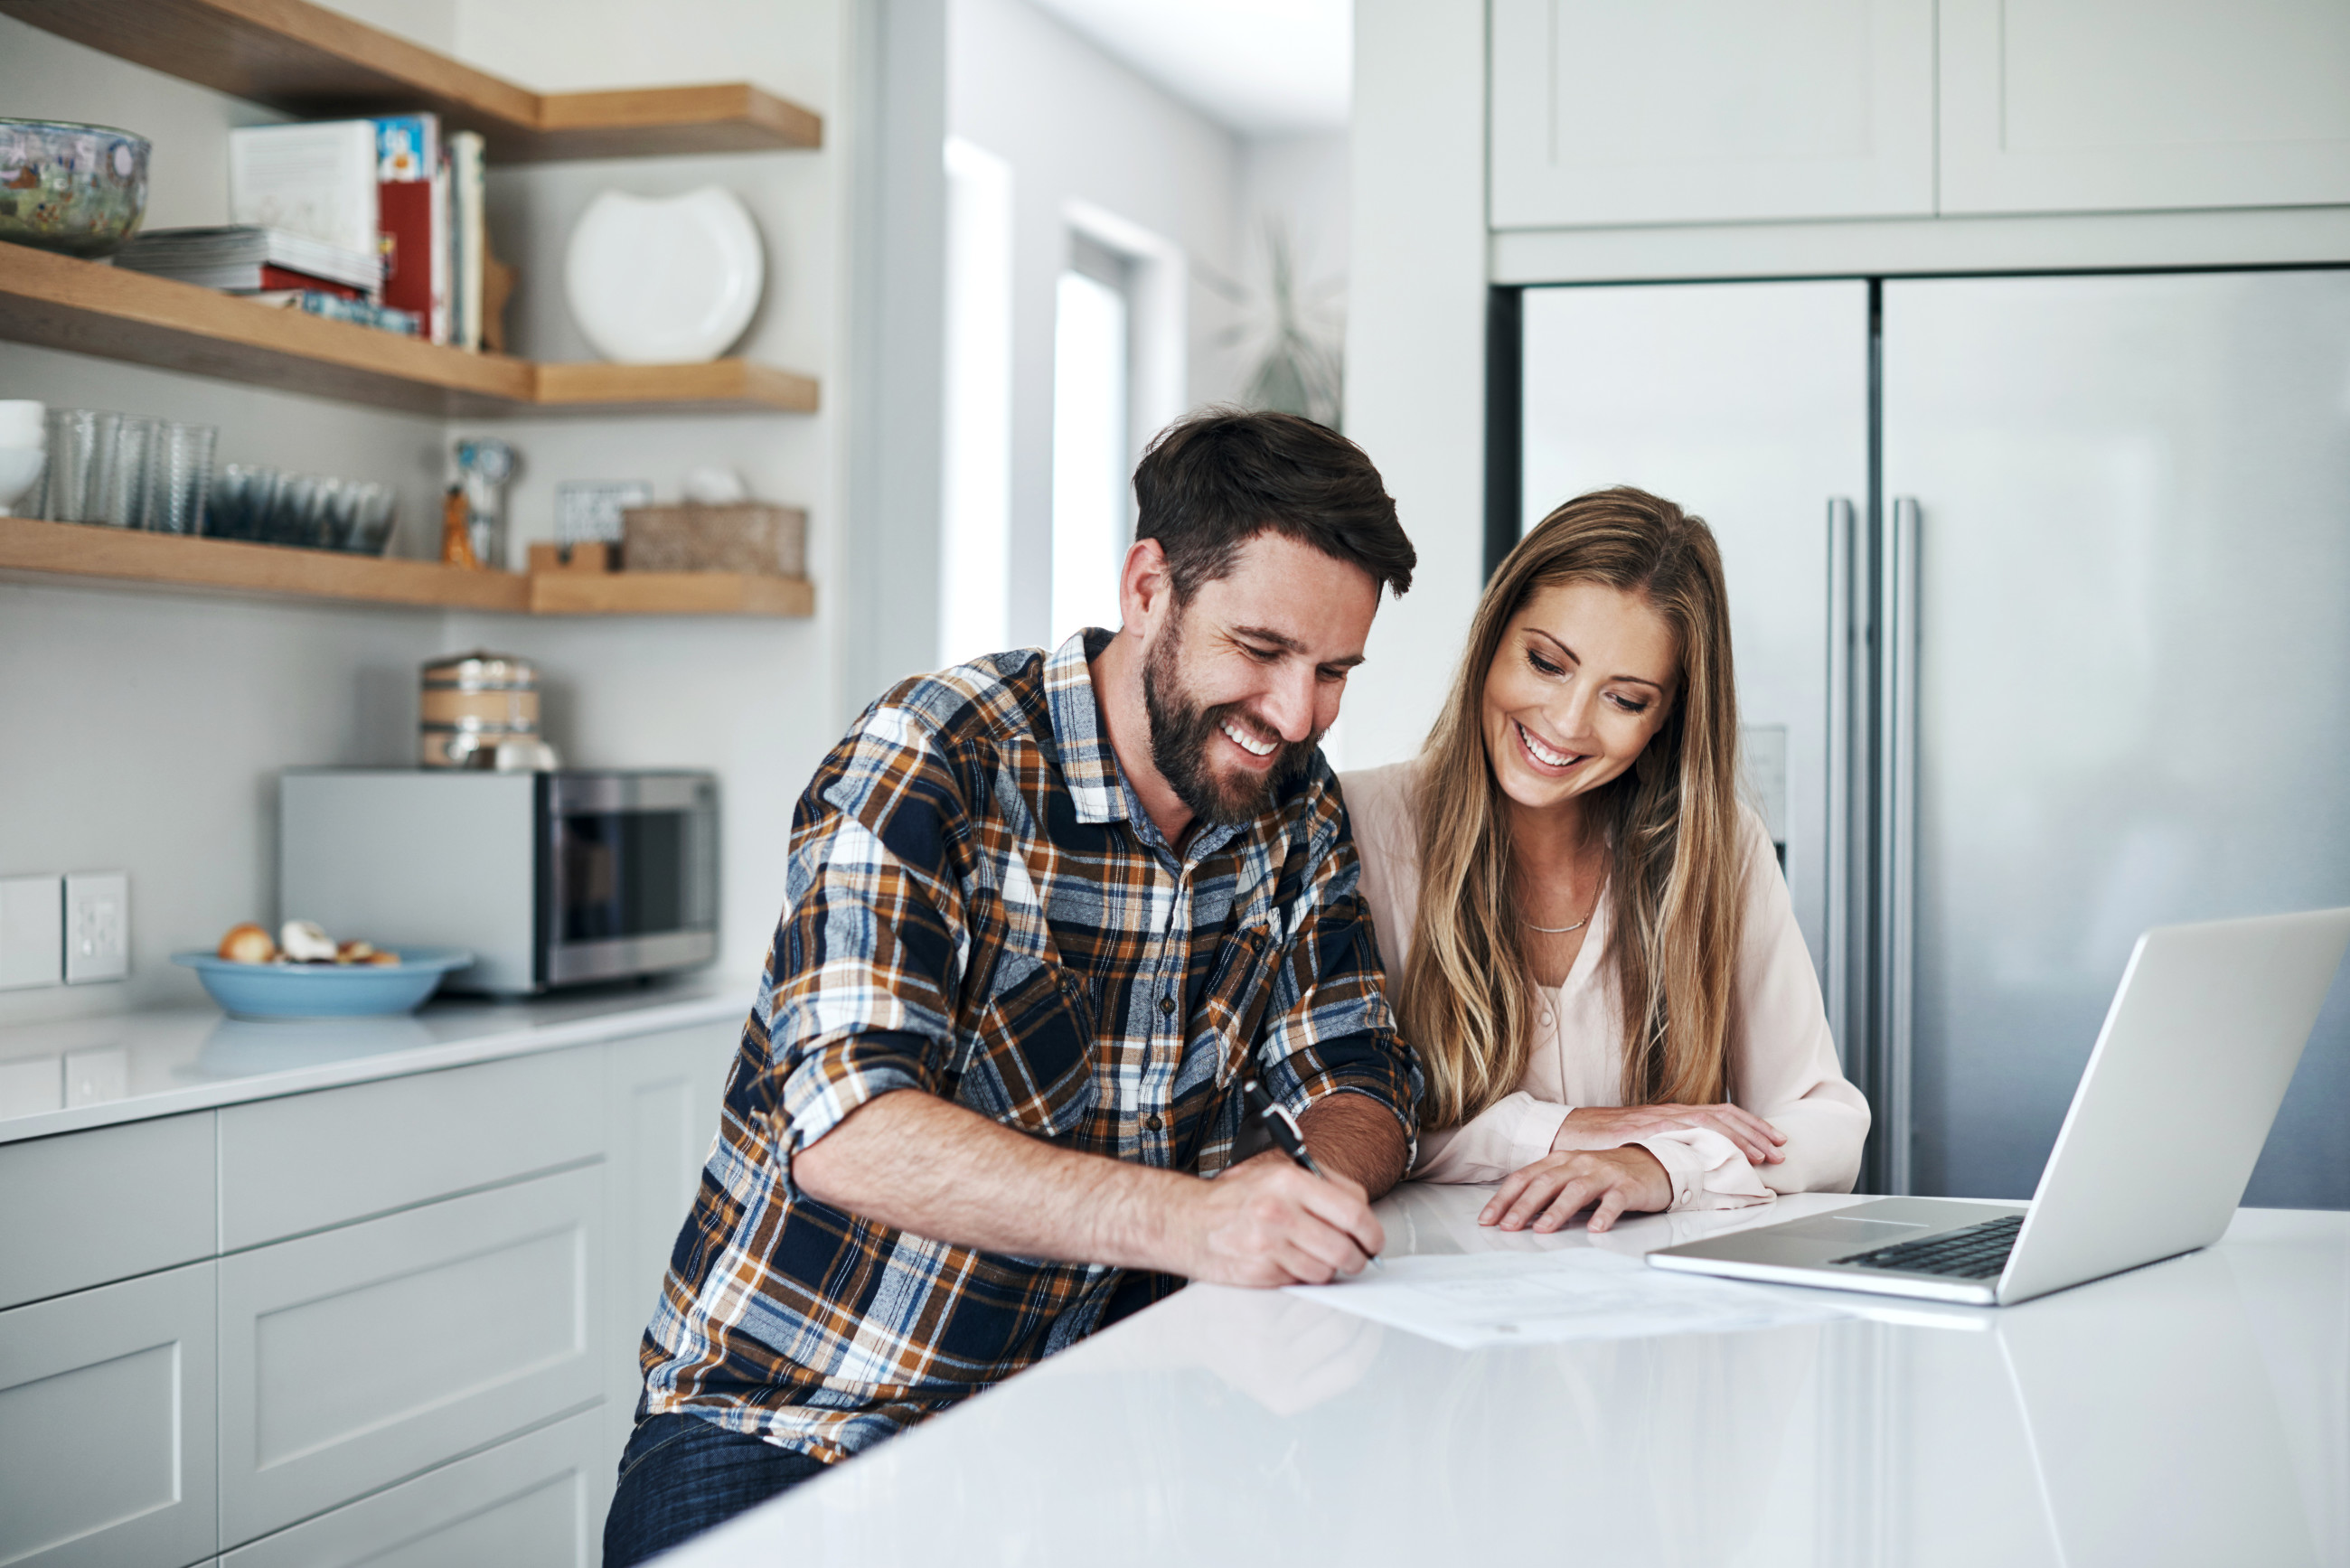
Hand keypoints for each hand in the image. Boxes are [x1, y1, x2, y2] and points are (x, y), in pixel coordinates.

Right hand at [1173, 1152, 1384, 1286]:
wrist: (1185, 1220)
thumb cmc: (1234, 1197)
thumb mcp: (1276, 1172)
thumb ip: (1322, 1185)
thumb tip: (1362, 1209)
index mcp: (1290, 1181)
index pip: (1354, 1212)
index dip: (1372, 1233)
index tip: (1373, 1241)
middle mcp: (1279, 1211)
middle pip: (1344, 1248)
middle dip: (1357, 1258)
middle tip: (1355, 1257)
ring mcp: (1268, 1245)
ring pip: (1326, 1271)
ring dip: (1328, 1269)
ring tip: (1314, 1256)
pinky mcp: (1259, 1273)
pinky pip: (1300, 1282)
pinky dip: (1301, 1277)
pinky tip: (1288, 1263)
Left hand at [1479, 1147, 1670, 1233]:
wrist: (1653, 1163)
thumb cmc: (1607, 1172)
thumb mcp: (1572, 1175)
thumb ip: (1547, 1190)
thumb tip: (1514, 1214)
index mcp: (1561, 1160)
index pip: (1525, 1177)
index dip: (1504, 1198)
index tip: (1488, 1219)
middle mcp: (1579, 1163)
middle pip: (1546, 1182)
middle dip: (1523, 1205)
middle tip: (1508, 1226)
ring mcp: (1604, 1173)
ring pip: (1576, 1190)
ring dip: (1557, 1210)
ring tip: (1543, 1229)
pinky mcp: (1627, 1186)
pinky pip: (1614, 1201)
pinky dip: (1604, 1214)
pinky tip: (1595, 1229)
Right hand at [1553, 1103, 1785, 1165]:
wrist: (1566, 1132)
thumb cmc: (1602, 1140)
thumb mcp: (1643, 1140)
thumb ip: (1668, 1145)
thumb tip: (1697, 1161)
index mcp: (1672, 1115)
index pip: (1721, 1113)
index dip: (1751, 1125)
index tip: (1775, 1139)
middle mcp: (1669, 1114)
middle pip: (1722, 1117)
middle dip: (1755, 1133)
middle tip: (1780, 1150)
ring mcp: (1657, 1122)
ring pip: (1707, 1125)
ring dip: (1738, 1141)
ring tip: (1760, 1157)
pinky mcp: (1643, 1133)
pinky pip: (1680, 1137)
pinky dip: (1704, 1146)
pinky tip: (1721, 1157)